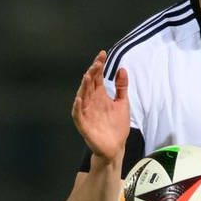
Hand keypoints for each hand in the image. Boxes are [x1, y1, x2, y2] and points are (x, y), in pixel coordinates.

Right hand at [71, 51, 129, 166]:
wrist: (116, 146)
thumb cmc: (117, 125)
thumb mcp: (123, 103)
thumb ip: (121, 87)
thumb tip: (122, 69)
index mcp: (100, 95)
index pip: (97, 77)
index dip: (99, 66)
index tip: (103, 54)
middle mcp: (91, 102)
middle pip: (89, 84)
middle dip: (92, 73)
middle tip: (97, 62)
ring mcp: (86, 113)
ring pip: (82, 97)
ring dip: (84, 87)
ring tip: (87, 76)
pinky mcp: (84, 125)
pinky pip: (78, 115)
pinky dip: (78, 107)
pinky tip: (79, 99)